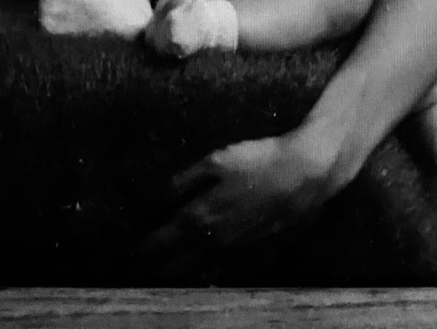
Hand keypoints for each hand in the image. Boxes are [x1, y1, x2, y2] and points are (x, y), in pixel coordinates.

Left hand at [140, 130, 339, 279]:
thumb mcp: (217, 160)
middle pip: (176, 266)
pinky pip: (224, 275)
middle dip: (156, 268)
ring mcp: (237, 256)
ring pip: (199, 275)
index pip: (161, 243)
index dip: (143, 250)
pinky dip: (207, 276)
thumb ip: (184, 181)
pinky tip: (202, 272)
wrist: (306, 175)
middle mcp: (214, 244)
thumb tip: (159, 198)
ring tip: (165, 273)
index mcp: (200, 217)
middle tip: (141, 267)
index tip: (130, 252)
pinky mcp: (257, 260)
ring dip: (179, 275)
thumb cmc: (260, 161)